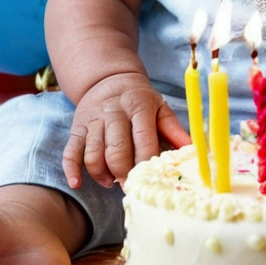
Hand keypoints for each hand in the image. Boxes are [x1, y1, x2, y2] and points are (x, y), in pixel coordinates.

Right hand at [62, 71, 189, 189]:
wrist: (109, 78)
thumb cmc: (139, 99)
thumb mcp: (160, 107)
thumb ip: (175, 130)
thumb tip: (194, 152)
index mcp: (139, 107)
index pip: (143, 141)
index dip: (146, 165)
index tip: (150, 181)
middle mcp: (114, 113)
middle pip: (116, 151)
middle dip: (123, 174)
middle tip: (130, 186)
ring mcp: (93, 121)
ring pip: (93, 154)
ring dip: (102, 174)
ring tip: (112, 181)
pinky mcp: (77, 128)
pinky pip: (70, 151)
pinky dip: (72, 170)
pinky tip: (78, 184)